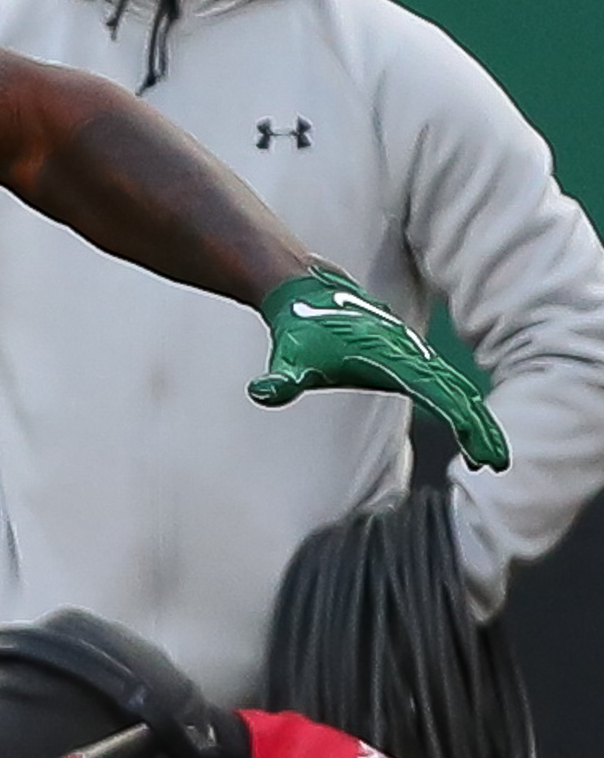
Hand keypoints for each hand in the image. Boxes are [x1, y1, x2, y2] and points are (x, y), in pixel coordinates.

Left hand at [249, 266, 508, 472]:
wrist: (307, 294)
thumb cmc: (300, 330)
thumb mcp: (290, 359)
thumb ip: (282, 379)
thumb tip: (262, 392)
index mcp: (391, 358)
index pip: (435, 393)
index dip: (459, 420)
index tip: (476, 448)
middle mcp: (410, 355)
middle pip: (455, 394)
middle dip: (478, 428)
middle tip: (495, 463)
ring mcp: (413, 354)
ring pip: (455, 389)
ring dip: (475, 420)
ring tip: (490, 457)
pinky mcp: (410, 357)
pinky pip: (445, 384)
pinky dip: (462, 406)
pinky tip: (471, 428)